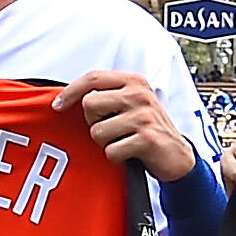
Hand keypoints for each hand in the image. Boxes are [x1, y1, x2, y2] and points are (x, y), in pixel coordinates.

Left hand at [56, 70, 196, 181]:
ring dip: (105, 143)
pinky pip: (111, 151)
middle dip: (92, 122)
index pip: (93, 77)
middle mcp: (139, 94)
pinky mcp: (147, 138)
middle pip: (89, 104)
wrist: (178, 156)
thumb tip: (68, 98)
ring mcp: (144, 116)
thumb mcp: (131, 104)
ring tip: (122, 142)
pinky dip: (116, 157)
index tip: (57, 106)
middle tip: (110, 129)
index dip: (70, 91)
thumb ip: (108, 95)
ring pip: (97, 131)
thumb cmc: (147, 130)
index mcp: (133, 81)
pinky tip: (130, 154)